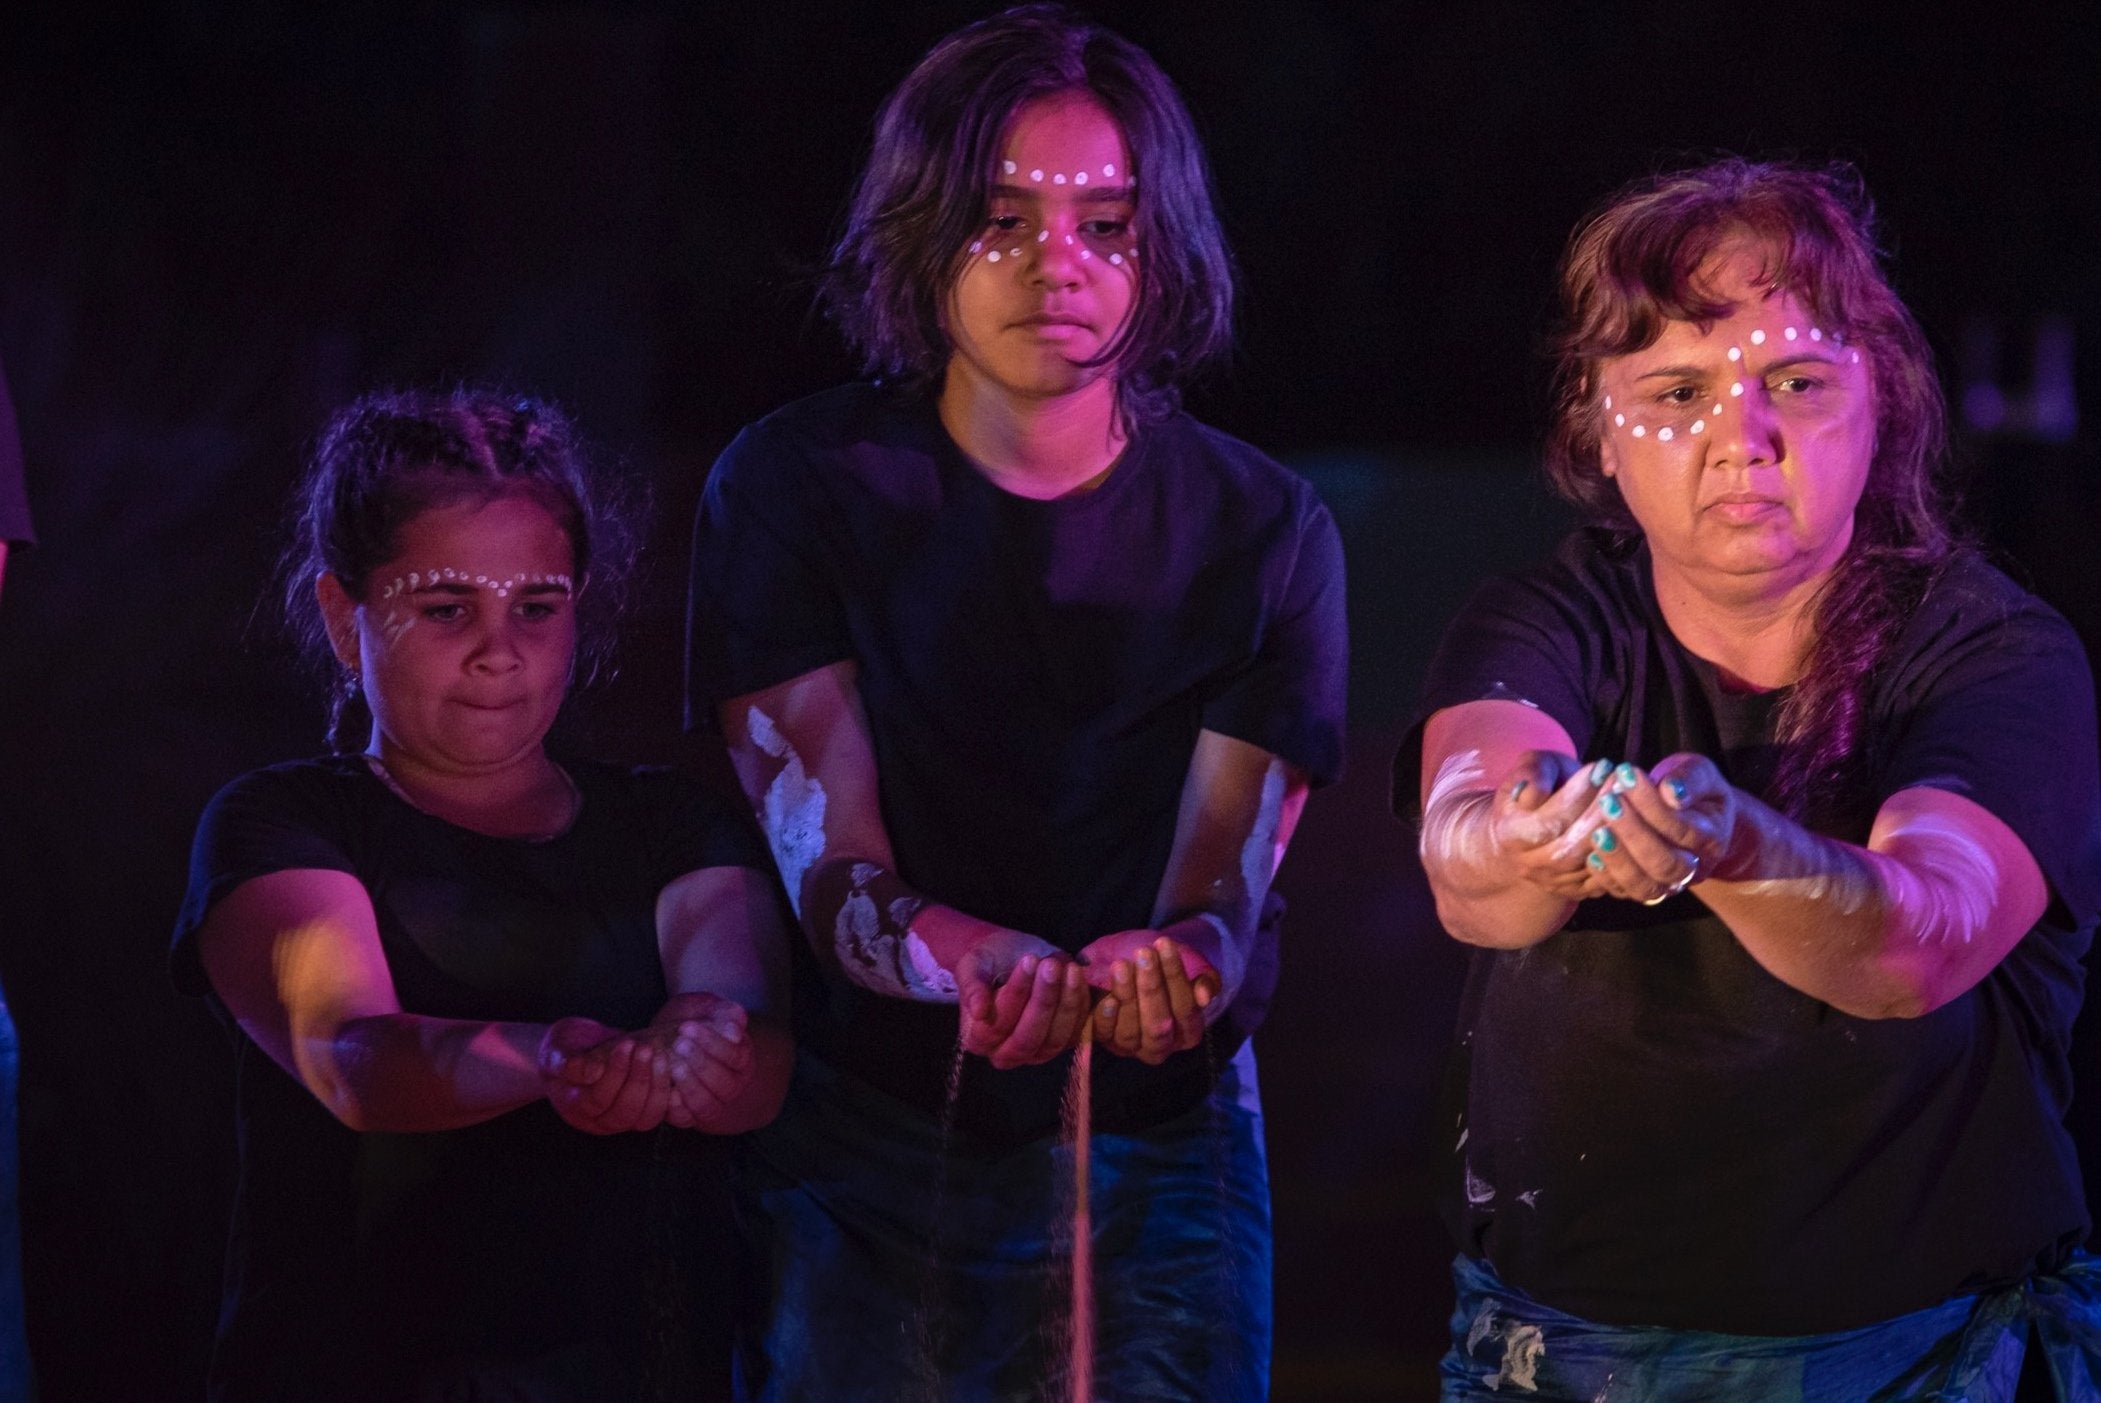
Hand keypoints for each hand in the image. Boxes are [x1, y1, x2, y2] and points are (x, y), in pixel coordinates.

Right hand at [538, 1017, 673, 1134]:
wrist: (577, 1047)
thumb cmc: (564, 1048)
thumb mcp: (556, 1049)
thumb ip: (568, 1062)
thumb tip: (594, 1073)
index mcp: (573, 1107)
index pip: (597, 1100)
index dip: (615, 1073)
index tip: (627, 1044)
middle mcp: (596, 1121)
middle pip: (624, 1113)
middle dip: (639, 1079)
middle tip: (646, 1048)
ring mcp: (620, 1120)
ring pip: (646, 1117)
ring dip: (657, 1085)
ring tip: (658, 1053)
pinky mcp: (640, 1112)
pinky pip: (659, 1111)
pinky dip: (669, 1091)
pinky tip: (671, 1065)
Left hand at [651, 994, 755, 1129]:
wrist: (669, 1044)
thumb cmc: (690, 1025)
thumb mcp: (706, 1009)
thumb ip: (723, 1012)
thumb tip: (737, 1025)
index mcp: (741, 1058)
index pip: (735, 1055)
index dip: (712, 1043)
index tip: (687, 1027)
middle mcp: (732, 1085)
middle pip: (725, 1084)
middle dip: (701, 1064)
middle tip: (679, 1044)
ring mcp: (712, 1103)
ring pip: (708, 1105)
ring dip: (690, 1086)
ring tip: (673, 1065)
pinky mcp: (688, 1117)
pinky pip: (685, 1119)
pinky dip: (675, 1107)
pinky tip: (665, 1088)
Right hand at [955, 929, 1090, 1068]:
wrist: (1011, 957)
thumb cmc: (988, 963)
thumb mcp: (972, 965)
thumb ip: (971, 987)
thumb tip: (979, 1011)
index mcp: (976, 1039)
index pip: (994, 1028)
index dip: (1014, 995)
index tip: (1028, 961)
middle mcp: (1005, 1054)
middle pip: (1026, 1039)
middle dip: (1042, 1000)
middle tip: (1050, 965)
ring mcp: (1037, 1053)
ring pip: (1054, 1040)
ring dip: (1065, 1003)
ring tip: (1068, 968)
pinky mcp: (1063, 1043)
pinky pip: (1076, 1031)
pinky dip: (1080, 1003)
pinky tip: (1077, 975)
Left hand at [1079, 931, 1211, 1063]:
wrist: (1134, 974)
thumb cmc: (1167, 973)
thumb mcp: (1193, 972)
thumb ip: (1206, 981)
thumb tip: (1203, 995)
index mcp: (1188, 1033)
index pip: (1185, 1008)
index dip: (1175, 976)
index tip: (1164, 944)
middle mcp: (1162, 1046)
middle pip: (1158, 1023)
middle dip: (1151, 987)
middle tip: (1143, 954)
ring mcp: (1132, 1047)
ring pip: (1131, 1030)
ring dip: (1127, 996)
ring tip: (1121, 966)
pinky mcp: (1107, 1042)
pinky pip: (1105, 1034)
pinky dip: (1107, 1017)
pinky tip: (1107, 998)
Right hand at [1472, 752, 1617, 897]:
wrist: (1530, 827)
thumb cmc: (1536, 788)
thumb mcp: (1529, 768)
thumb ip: (1531, 773)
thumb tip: (1537, 792)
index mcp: (1510, 834)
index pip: (1548, 819)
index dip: (1578, 794)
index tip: (1602, 768)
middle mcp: (1528, 864)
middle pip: (1571, 846)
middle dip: (1601, 815)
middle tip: (1625, 785)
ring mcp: (1553, 882)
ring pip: (1590, 865)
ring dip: (1615, 834)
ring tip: (1631, 803)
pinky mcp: (1576, 891)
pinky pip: (1605, 880)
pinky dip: (1621, 856)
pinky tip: (1633, 829)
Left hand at [1570, 756, 1738, 903]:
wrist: (1688, 812)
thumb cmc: (1691, 788)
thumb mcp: (1699, 772)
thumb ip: (1690, 779)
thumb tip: (1671, 791)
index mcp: (1711, 840)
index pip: (1684, 830)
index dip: (1654, 806)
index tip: (1626, 776)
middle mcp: (1693, 869)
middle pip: (1666, 864)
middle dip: (1634, 833)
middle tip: (1608, 803)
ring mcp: (1667, 884)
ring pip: (1645, 886)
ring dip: (1618, 859)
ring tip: (1597, 831)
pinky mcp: (1641, 888)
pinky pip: (1624, 892)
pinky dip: (1606, 876)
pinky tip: (1591, 853)